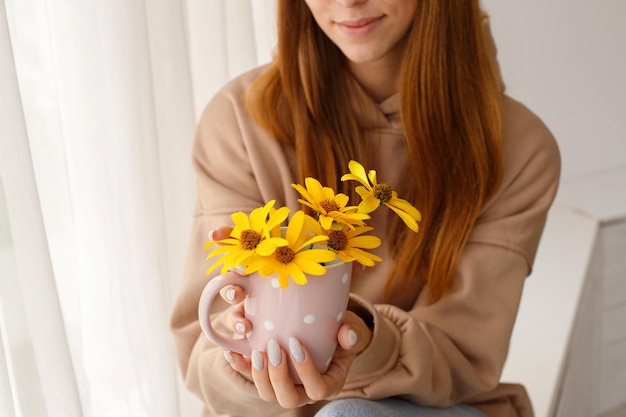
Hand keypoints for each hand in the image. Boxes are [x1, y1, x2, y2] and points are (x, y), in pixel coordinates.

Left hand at [213, 226, 371, 405]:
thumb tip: (346, 334)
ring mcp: (285, 386)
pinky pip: (253, 377)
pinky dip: (241, 366)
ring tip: (257, 350)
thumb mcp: (350, 330)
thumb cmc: (340, 332)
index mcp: (328, 384)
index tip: (297, 343)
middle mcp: (304, 392)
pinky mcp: (269, 376)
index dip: (306, 370)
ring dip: (259, 374)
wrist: (327, 333)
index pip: (317, 389)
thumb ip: (351, 334)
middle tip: (274, 347)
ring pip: (267, 394)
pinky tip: (232, 352)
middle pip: (288, 399)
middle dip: (278, 375)